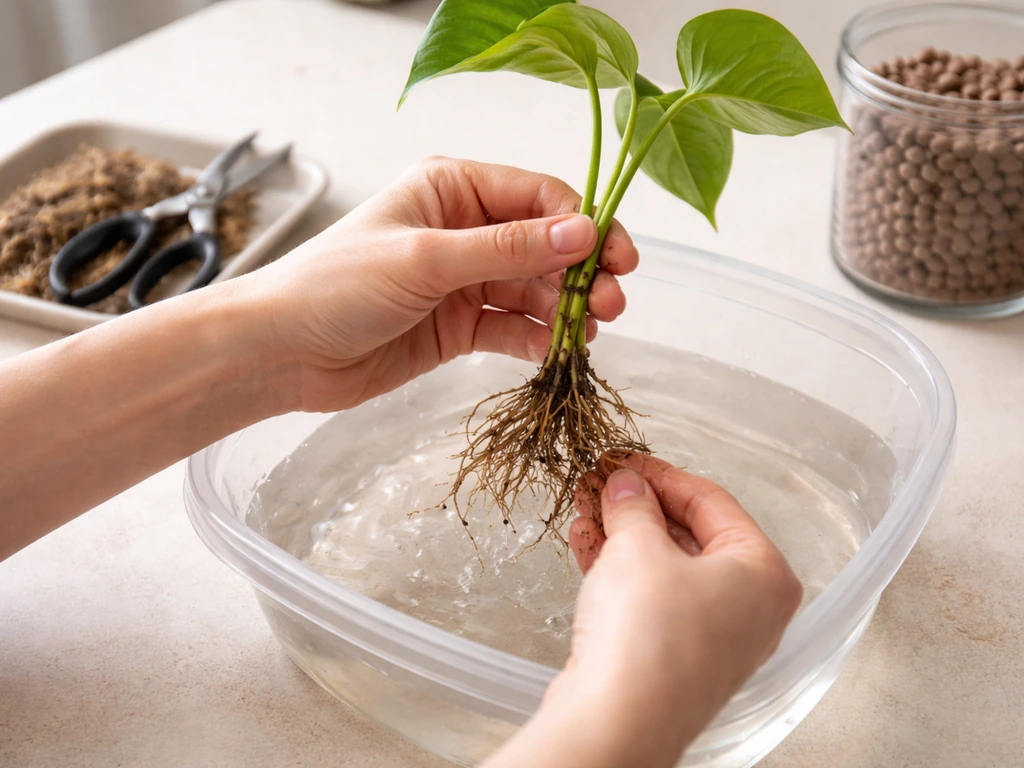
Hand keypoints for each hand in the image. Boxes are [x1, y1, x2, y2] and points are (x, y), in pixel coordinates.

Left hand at [251, 156, 638, 411]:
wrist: (282, 352)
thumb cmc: (335, 285)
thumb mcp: (426, 259)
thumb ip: (506, 249)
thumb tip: (582, 233)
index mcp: (452, 189)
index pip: (536, 196)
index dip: (581, 223)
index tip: (615, 257)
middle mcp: (463, 230)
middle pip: (544, 245)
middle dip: (582, 271)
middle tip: (614, 302)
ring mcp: (462, 281)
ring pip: (533, 289)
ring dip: (566, 308)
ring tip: (591, 330)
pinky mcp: (458, 327)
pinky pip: (511, 328)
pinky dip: (536, 338)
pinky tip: (555, 350)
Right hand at [484, 453, 801, 767]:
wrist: (618, 720)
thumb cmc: (647, 636)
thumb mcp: (638, 547)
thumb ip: (633, 505)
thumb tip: (626, 485)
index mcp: (763, 571)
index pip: (711, 501)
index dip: (660, 473)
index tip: (623, 459)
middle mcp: (749, 606)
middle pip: (689, 534)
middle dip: (636, 506)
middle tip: (598, 483)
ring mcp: (714, 636)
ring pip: (665, 566)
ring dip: (621, 536)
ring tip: (583, 511)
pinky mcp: (677, 656)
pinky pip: (652, 597)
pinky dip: (620, 571)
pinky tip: (586, 546)